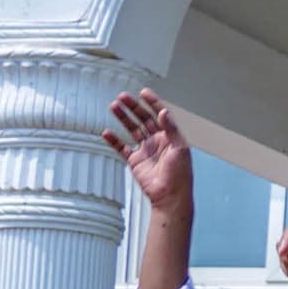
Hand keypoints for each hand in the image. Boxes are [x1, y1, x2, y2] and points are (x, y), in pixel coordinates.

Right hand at [102, 92, 193, 211]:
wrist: (170, 196)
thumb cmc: (180, 174)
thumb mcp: (180, 149)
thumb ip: (171, 130)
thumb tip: (164, 112)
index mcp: (171, 137)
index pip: (161, 115)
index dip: (153, 103)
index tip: (143, 92)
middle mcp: (158, 141)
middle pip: (144, 119)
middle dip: (134, 107)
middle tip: (123, 96)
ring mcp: (146, 150)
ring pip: (132, 130)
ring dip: (123, 118)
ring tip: (114, 106)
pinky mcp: (135, 161)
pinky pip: (122, 147)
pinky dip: (114, 140)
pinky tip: (106, 132)